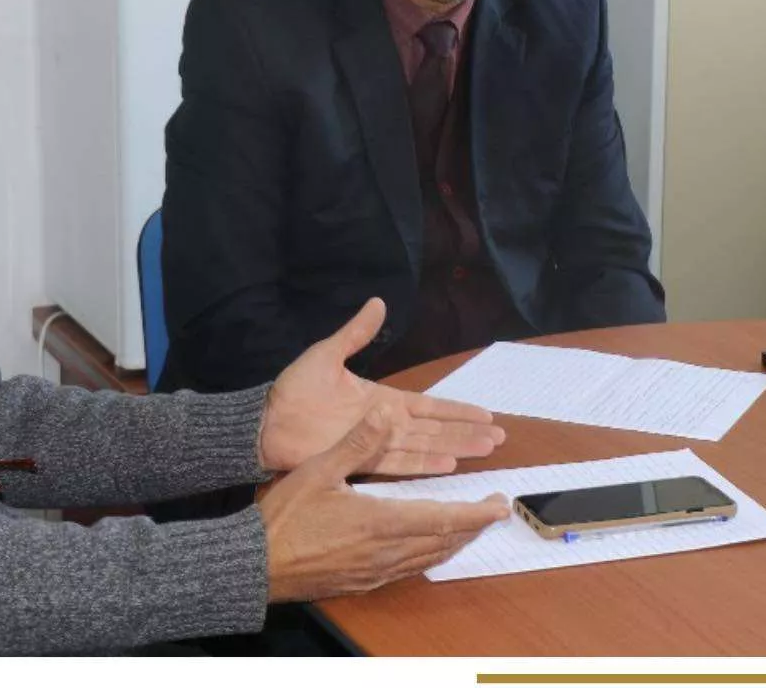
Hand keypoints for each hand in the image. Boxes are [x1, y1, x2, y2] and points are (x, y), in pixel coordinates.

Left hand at [259, 297, 505, 474]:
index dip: (457, 410)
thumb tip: (378, 303)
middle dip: (468, 431)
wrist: (265, 423)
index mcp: (381, 401)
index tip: (486, 414)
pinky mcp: (360, 459)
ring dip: (456, 447)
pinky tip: (449, 463)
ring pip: (426, 446)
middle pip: (436, 428)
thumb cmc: (294, 390)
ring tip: (485, 448)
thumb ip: (357, 333)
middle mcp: (384, 425)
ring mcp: (374, 443)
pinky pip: (398, 463)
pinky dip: (424, 463)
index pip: (428, 405)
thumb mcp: (328, 355)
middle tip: (499, 436)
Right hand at [259, 405, 510, 603]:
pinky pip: (410, 568)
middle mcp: (386, 552)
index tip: (500, 504)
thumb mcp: (319, 470)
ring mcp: (375, 571)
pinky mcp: (363, 581)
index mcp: (382, 522)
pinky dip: (430, 554)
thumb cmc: (285, 518)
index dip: (476, 512)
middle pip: (443, 541)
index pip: (443, 518)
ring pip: (429, 558)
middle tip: (495, 510)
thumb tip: (386, 411)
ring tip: (472, 526)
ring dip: (455, 541)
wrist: (254, 566)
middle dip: (473, 525)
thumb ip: (358, 442)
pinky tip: (430, 547)